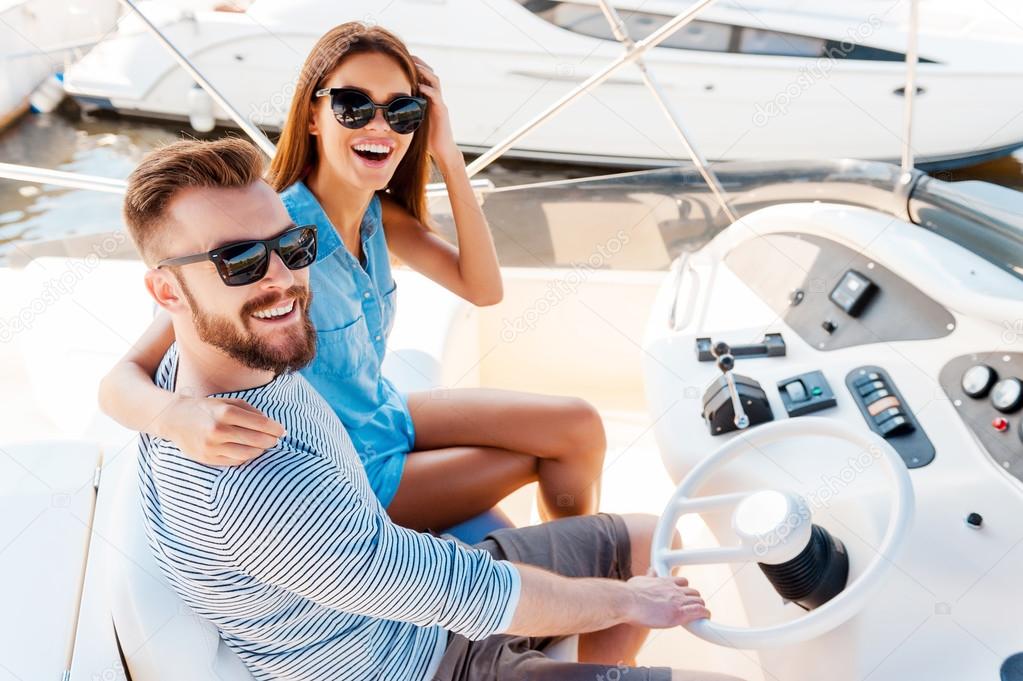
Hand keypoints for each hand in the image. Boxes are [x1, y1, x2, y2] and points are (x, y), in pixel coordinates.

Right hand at [158, 395, 284, 465]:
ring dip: (261, 450)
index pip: (259, 423)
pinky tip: (250, 451)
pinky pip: (236, 461)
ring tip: (264, 445)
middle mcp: (218, 430)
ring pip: (248, 453)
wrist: (174, 418)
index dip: (275, 428)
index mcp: (225, 412)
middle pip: (257, 440)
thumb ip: (250, 410)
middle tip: (276, 439)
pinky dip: (247, 456)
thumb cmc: (206, 408)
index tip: (282, 431)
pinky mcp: (208, 458)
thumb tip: (271, 425)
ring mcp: (212, 446)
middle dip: (271, 440)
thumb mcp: (227, 402)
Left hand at [412, 56, 460, 166]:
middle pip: (430, 73)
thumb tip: (387, 104)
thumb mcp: (413, 118)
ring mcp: (440, 103)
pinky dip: (428, 90)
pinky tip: (420, 86)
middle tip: (408, 54)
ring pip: (435, 81)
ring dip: (425, 72)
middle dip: (420, 63)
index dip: (414, 66)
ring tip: (415, 65)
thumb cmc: (426, 137)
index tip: (402, 58)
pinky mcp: (442, 111)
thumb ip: (406, 108)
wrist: (441, 149)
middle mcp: (435, 97)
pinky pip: (436, 97)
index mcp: (428, 97)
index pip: (423, 76)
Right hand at [623, 575, 710, 628]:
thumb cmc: (629, 593)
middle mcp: (673, 589)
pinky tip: (706, 616)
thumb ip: (649, 576)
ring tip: (700, 613)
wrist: (627, 601)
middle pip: (693, 591)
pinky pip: (699, 611)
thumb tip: (651, 570)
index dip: (685, 590)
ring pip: (698, 600)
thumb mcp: (640, 580)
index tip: (685, 596)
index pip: (683, 582)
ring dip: (700, 606)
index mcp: (664, 582)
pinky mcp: (679, 613)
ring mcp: (678, 600)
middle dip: (694, 599)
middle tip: (692, 607)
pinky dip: (705, 613)